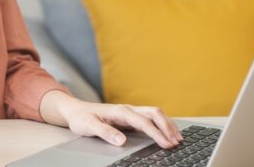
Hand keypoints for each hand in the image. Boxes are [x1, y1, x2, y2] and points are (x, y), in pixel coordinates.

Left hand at [62, 100, 182, 148]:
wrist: (75, 110)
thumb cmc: (81, 118)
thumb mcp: (89, 126)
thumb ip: (105, 133)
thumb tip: (121, 140)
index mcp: (119, 111)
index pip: (143, 122)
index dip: (156, 133)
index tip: (166, 144)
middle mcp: (127, 109)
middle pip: (154, 113)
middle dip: (167, 127)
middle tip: (177, 142)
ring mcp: (130, 112)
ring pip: (154, 114)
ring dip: (167, 124)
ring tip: (178, 139)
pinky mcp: (130, 116)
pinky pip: (150, 118)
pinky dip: (162, 124)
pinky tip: (167, 133)